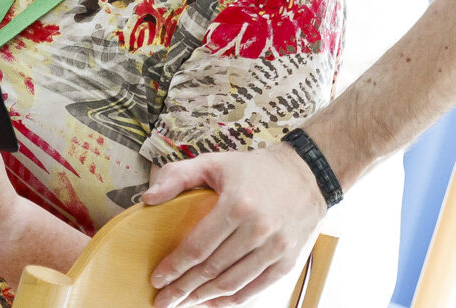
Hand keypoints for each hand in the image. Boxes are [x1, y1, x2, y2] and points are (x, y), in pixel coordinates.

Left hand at [146, 142, 325, 306]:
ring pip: (231, 284)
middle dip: (183, 289)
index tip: (157, 278)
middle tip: (164, 299)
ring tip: (185, 302)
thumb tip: (149, 199)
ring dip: (204, 298)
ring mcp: (275, 247)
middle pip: (211, 270)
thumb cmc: (256, 170)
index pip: (197, 247)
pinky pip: (254, 289)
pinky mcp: (287, 261)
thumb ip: (178, 175)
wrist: (307, 174)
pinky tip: (213, 302)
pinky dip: (231, 300)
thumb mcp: (214, 162)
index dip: (174, 268)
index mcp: (237, 204)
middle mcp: (258, 228)